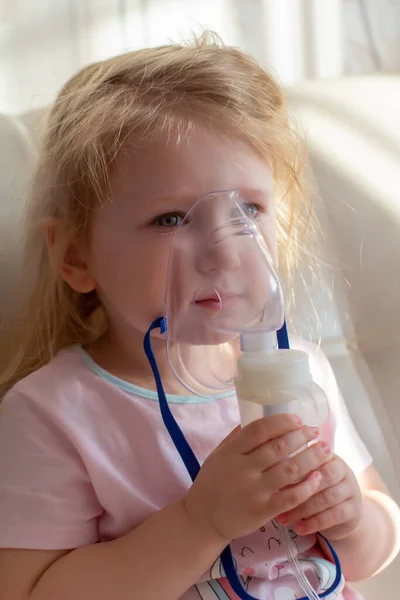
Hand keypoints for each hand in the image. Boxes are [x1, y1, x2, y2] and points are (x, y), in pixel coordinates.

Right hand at [183, 415, 330, 542]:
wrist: (203, 518)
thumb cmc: (212, 482)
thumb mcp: (218, 454)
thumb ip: (237, 437)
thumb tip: (259, 417)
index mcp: (231, 452)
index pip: (260, 429)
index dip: (282, 422)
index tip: (297, 419)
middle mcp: (242, 469)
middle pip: (279, 447)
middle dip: (302, 436)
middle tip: (315, 431)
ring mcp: (253, 491)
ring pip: (290, 470)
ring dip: (311, 457)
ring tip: (324, 450)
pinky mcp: (263, 511)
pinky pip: (291, 497)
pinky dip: (307, 486)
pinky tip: (317, 478)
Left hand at [276, 454, 362, 540]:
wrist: (343, 512)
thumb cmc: (315, 489)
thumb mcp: (304, 476)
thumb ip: (291, 470)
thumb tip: (266, 471)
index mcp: (327, 455)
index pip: (312, 456)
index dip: (293, 466)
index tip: (272, 477)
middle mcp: (343, 469)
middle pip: (322, 476)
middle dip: (298, 490)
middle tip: (276, 501)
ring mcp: (352, 489)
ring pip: (327, 497)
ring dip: (303, 509)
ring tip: (283, 519)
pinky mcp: (355, 510)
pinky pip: (334, 516)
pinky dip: (314, 523)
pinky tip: (299, 529)